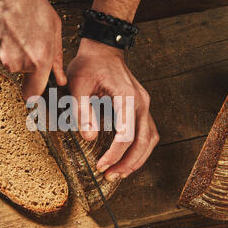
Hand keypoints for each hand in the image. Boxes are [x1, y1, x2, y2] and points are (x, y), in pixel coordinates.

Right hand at [0, 0, 65, 98]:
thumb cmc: (28, 1)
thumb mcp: (54, 29)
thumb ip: (57, 59)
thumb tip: (59, 79)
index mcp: (39, 60)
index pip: (34, 93)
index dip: (34, 96)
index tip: (34, 96)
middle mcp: (17, 63)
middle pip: (22, 73)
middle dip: (26, 62)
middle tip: (27, 40)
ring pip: (8, 62)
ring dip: (12, 51)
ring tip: (16, 30)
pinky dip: (0, 44)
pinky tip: (4, 29)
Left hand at [67, 38, 158, 180]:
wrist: (103, 50)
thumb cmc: (89, 65)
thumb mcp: (78, 84)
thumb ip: (82, 111)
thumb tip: (89, 138)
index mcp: (127, 97)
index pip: (126, 135)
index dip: (114, 155)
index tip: (101, 166)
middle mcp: (141, 103)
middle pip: (144, 141)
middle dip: (129, 163)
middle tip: (111, 177)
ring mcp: (144, 105)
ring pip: (150, 139)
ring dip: (137, 159)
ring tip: (120, 173)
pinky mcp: (141, 107)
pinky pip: (147, 133)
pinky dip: (140, 149)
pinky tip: (128, 157)